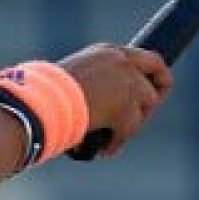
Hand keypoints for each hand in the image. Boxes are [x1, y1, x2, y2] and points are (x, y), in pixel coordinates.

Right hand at [57, 44, 171, 155]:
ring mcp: (127, 85)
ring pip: (142, 112)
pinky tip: (102, 148)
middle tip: (132, 120)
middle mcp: (123, 63)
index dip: (156, 78)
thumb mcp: (78, 76)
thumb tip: (111, 104)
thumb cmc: (47, 89)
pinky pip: (129, 130)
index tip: (153, 92)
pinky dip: (116, 141)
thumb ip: (100, 82)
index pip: (150, 60)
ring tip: (109, 138)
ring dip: (128, 127)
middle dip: (146, 107)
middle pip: (154, 87)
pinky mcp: (126, 108)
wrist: (42, 99)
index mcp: (109, 51)